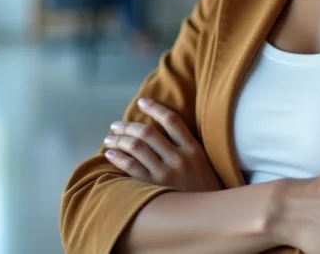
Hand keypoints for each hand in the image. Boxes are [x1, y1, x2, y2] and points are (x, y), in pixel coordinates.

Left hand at [103, 97, 221, 192]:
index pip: (171, 120)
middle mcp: (179, 158)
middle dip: (128, 126)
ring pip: (136, 148)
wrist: (209, 218)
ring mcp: (165, 174)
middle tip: (116, 125)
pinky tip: (110, 153)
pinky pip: (131, 168)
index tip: (142, 102)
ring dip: (119, 140)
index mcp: (193, 149)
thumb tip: (163, 132)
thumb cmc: (205, 191)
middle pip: (148, 133)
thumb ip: (187, 148)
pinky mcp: (154, 188)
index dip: (155, 108)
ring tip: (110, 138)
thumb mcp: (204, 164)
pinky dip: (118, 158)